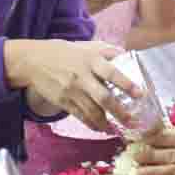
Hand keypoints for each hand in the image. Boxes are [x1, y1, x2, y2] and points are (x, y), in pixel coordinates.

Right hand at [5, 39, 138, 131]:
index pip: (112, 73)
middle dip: (119, 112)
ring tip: (117, 128)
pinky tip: (100, 128)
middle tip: (132, 121)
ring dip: (106, 122)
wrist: (34, 61)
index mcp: (91, 60)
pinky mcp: (63, 101)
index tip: (140, 94)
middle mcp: (82, 76)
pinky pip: (80, 116)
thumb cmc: (64, 52)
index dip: (127, 84)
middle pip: (104, 98)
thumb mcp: (86, 46)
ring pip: (92, 111)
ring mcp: (72, 91)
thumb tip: (126, 55)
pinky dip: (91, 124)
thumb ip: (106, 51)